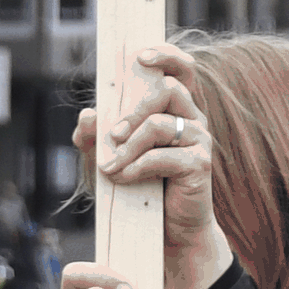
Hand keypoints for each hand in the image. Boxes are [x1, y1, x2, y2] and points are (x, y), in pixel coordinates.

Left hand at [85, 42, 232, 288]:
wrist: (168, 233)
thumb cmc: (140, 190)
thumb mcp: (108, 160)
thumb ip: (93, 138)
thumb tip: (88, 115)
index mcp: (177, 109)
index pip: (182, 69)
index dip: (166, 55)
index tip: (140, 56)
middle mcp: (193, 119)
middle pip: (168, 90)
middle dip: (133, 110)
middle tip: (113, 134)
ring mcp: (200, 140)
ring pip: (159, 124)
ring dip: (128, 145)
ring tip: (110, 167)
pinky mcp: (200, 164)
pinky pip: (162, 156)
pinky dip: (136, 167)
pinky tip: (124, 179)